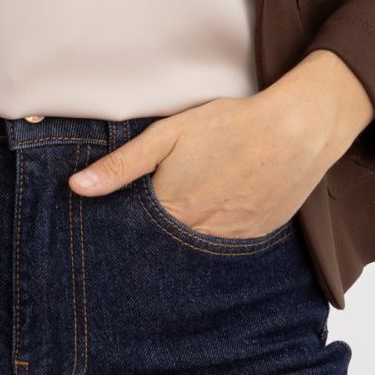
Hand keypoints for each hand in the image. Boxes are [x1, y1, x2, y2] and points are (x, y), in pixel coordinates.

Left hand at [67, 51, 374, 235]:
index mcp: (173, 211)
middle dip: (156, 237)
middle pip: (167, 246)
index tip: (116, 226)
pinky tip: (220, 209)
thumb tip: (77, 188)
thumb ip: (122, 166)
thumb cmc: (230, 125)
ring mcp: (232, 240)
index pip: (137, 234)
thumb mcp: (168, 135)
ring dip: (188, 237)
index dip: (126, 228)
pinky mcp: (258, 236)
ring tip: (192, 209)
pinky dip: (218, 235)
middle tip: (158, 215)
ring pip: (198, 249)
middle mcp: (200, 234)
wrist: (297, 131)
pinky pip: (229, 245)